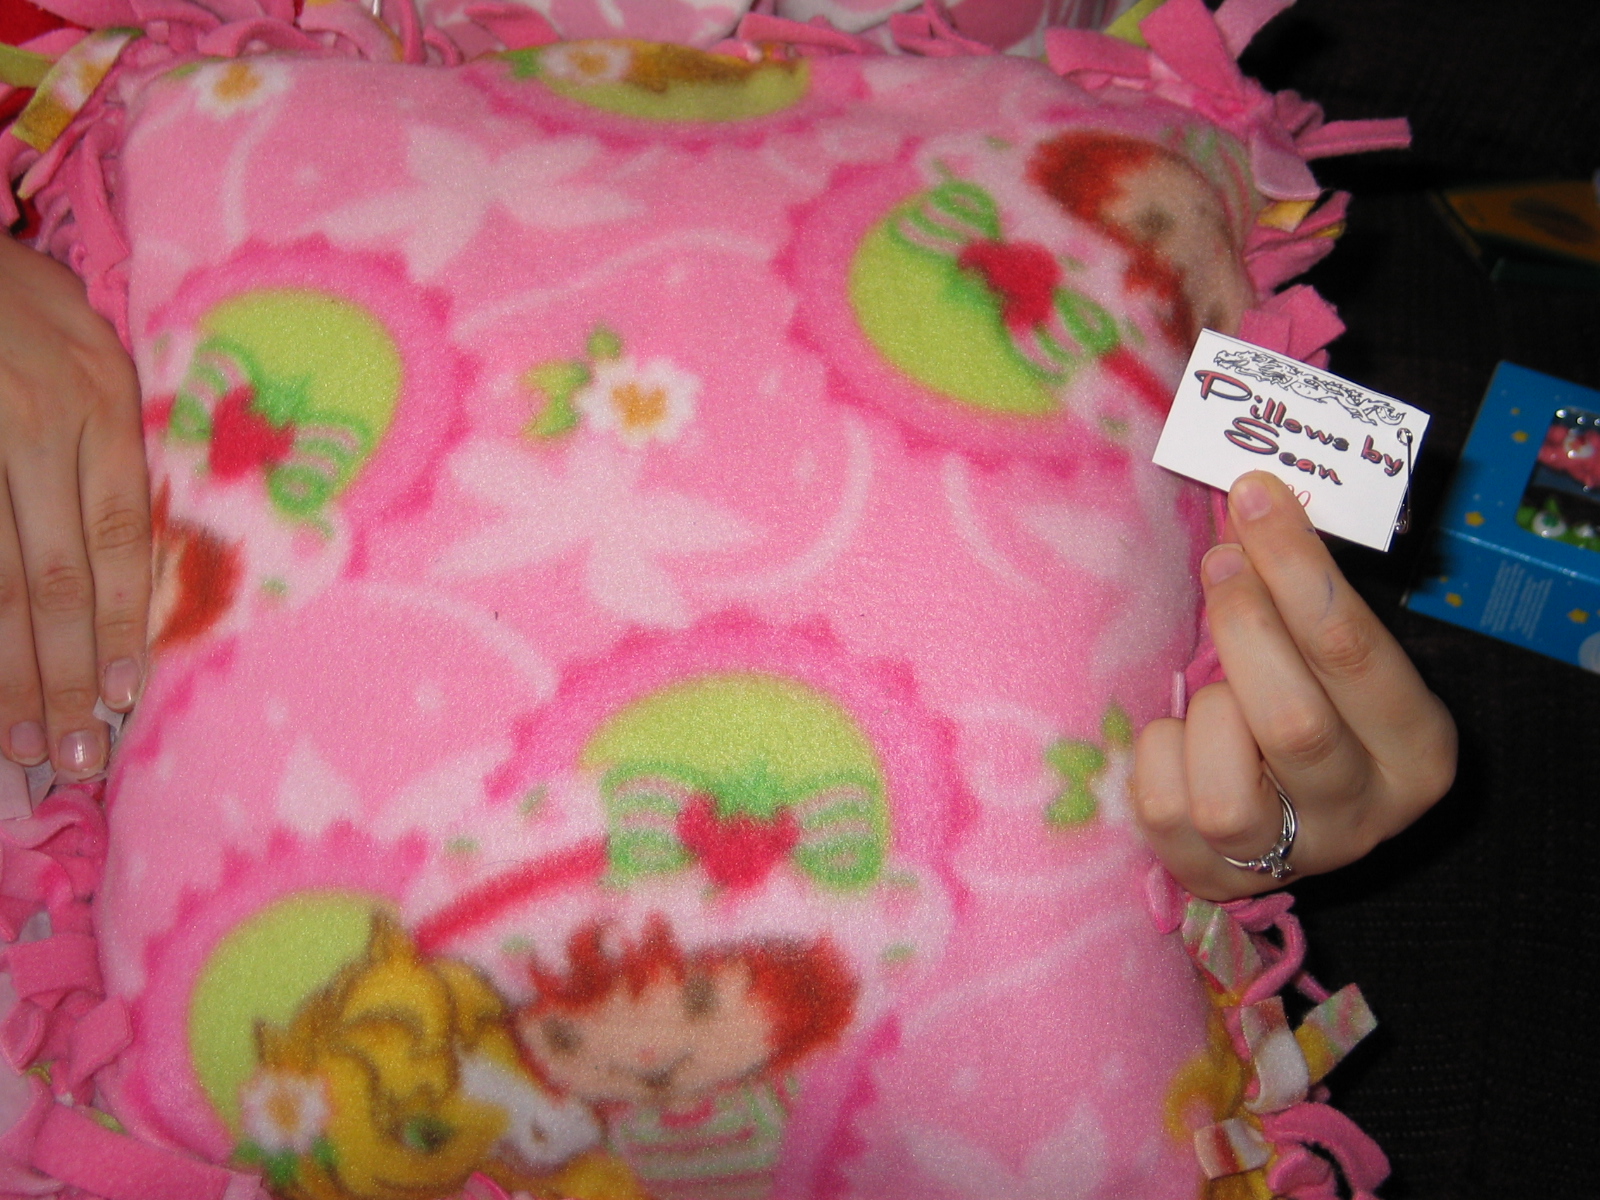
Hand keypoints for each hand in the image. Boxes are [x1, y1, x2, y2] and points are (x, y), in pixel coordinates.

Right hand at [0, 232, 148, 779]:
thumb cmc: (19, 293)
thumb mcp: (90, 343)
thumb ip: (110, 438)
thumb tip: (132, 553)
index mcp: (97, 402)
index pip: (119, 539)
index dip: (123, 624)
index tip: (125, 698)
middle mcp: (32, 424)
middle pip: (52, 576)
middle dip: (64, 673)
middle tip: (70, 753)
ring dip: (3, 666)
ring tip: (14, 739)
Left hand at [1132, 471, 1456, 899]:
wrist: (1283, 807)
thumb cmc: (1310, 700)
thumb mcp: (1332, 657)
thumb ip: (1306, 597)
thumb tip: (1250, 501)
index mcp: (1419, 750)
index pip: (1355, 652)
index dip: (1297, 568)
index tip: (1254, 496)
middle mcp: (1365, 815)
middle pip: (1291, 722)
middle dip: (1243, 627)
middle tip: (1220, 563)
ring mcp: (1291, 858)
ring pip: (1225, 791)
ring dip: (1205, 718)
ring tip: (1213, 698)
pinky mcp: (1213, 877)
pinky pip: (1163, 807)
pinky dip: (1159, 755)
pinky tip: (1180, 741)